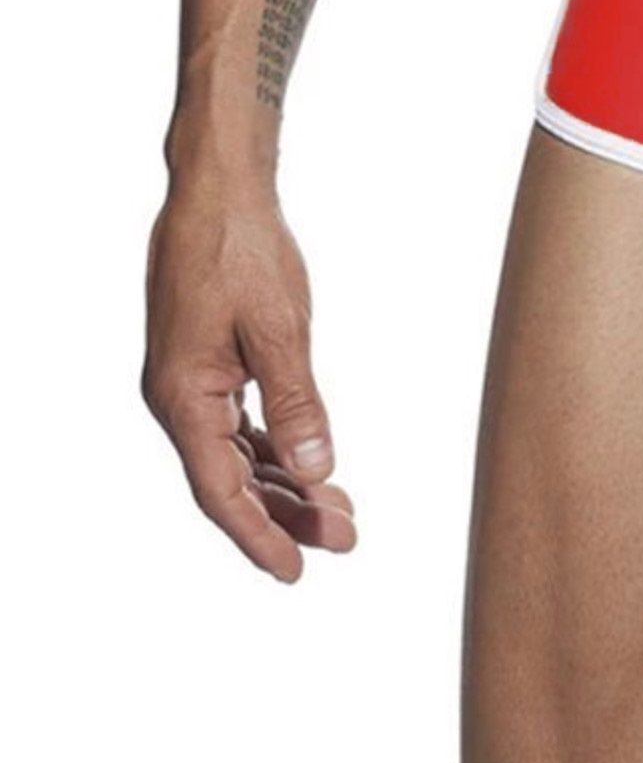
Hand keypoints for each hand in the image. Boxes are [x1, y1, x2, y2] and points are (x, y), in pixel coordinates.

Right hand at [143, 183, 355, 578]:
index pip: (222, 491)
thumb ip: (298, 402)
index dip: (259, 536)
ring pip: (237, 454)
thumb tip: (319, 470)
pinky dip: (274, 447)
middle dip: (287, 515)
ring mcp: (189, 381)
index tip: (298, 571)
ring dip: (285, 484)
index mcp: (183, 397)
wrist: (219, 191)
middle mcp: (176, 398)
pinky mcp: (205, 362)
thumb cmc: (244, 250)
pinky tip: (309, 464)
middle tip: (346, 540)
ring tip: (339, 510)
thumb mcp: (280, 327)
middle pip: (232, 480)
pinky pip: (238, 424)